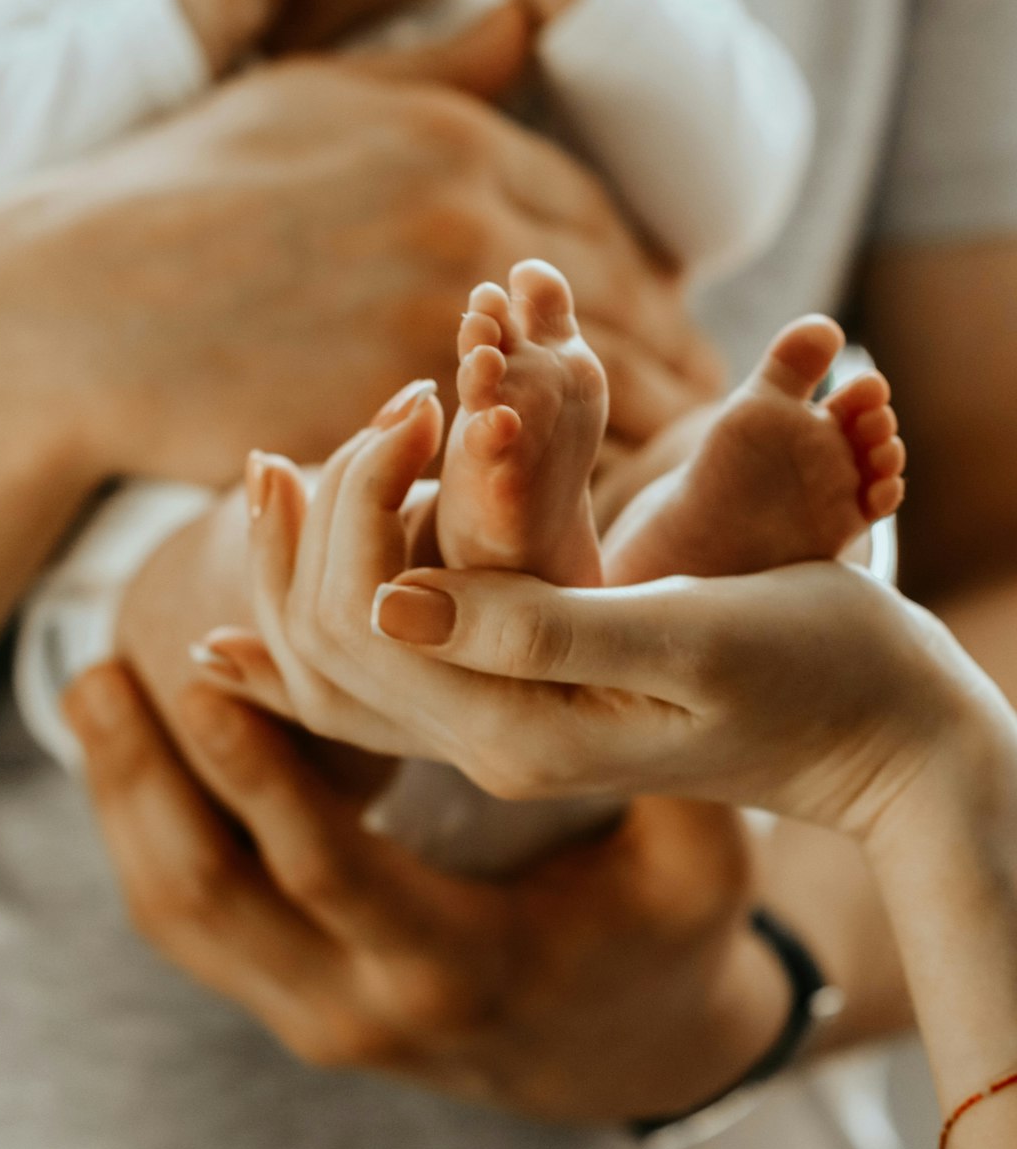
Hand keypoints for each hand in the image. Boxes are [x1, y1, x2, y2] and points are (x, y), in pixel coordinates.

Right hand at [0, 54, 709, 489]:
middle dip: (670, 354)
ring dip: (643, 421)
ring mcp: (435, 325)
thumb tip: (521, 23)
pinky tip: (591, 493)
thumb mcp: (316, 93)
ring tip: (677, 449)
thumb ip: (435, 70)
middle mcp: (464, 224)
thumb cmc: (189, 189)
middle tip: (706, 394)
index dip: (645, 281)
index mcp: (455, 142)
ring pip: (584, 385)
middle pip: (617, 304)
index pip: (598, 225)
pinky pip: (517, 455)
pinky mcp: (400, 416)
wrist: (86, 300)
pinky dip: (568, 477)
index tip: (670, 318)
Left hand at [65, 660, 784, 1122]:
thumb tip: (599, 638)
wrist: (636, 1051)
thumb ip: (647, 761)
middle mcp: (363, 1006)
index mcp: (459, 965)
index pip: (325, 868)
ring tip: (93, 699)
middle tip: (95, 673)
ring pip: (181, 920)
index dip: (258, 770)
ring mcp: (318, 1013)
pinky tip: (133, 761)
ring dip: (127, 807)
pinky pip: (196, 929)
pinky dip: (150, 841)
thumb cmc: (670, 932)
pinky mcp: (297, 999)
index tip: (198, 667)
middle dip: (145, 780)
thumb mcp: (695, 858)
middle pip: (211, 900)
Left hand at [200, 387, 980, 840]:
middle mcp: (491, 746)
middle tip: (376, 410)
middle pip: (331, 646)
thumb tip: (389, 604)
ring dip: (312, 556)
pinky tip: (263, 607)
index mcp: (519, 731)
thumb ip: (541, 629)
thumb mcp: (688, 637)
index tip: (413, 403)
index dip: (355, 508)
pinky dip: (326, 615)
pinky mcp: (527, 707)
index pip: (366, 626)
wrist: (885, 732)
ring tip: (288, 465)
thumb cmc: (817, 667)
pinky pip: (389, 672)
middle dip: (318, 522)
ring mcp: (504, 734)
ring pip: (345, 658)